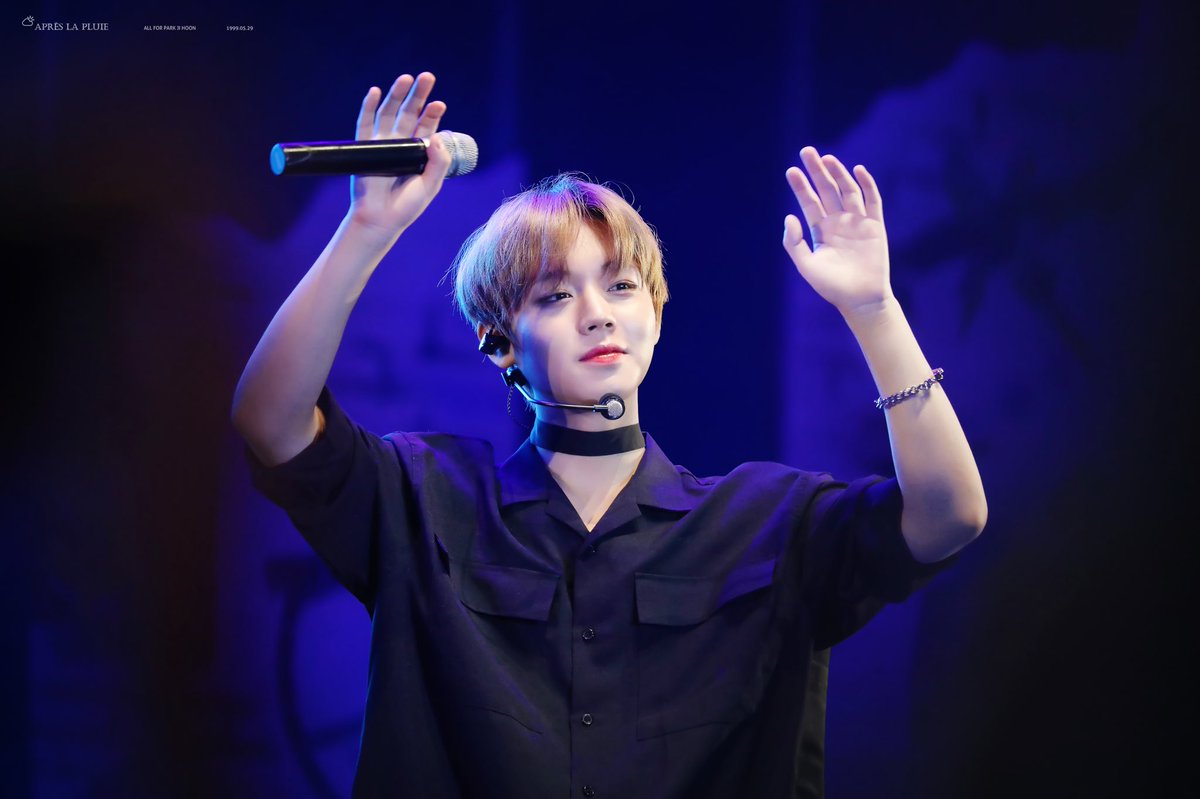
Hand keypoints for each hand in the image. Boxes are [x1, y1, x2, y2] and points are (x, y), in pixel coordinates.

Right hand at [346, 72, 451, 242]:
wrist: (380, 220)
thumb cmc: (407, 206)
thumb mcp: (430, 185)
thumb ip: (438, 162)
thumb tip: (436, 135)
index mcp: (419, 152)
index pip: (427, 126)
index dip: (433, 114)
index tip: (439, 104)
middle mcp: (401, 143)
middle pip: (410, 113)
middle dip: (418, 95)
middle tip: (427, 76)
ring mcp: (382, 143)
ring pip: (389, 113)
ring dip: (397, 95)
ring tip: (406, 78)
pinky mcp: (364, 147)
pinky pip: (365, 124)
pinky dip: (368, 107)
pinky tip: (375, 91)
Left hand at [782, 147, 892, 316]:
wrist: (860, 299)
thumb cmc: (832, 287)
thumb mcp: (806, 266)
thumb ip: (794, 243)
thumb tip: (789, 216)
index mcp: (820, 231)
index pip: (809, 202)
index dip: (801, 186)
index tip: (791, 170)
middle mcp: (838, 222)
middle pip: (826, 190)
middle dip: (817, 171)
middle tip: (807, 151)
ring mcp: (857, 222)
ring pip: (847, 191)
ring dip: (838, 174)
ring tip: (827, 159)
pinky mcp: (875, 226)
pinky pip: (872, 201)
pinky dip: (867, 185)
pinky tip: (858, 170)